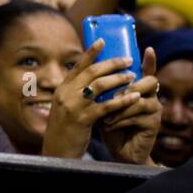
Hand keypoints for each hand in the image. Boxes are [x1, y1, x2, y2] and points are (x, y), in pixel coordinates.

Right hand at [41, 40, 142, 159]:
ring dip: (118, 79)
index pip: (78, 66)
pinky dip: (122, 100)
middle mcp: (66, 94)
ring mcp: (73, 106)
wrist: (57, 152)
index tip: (103, 40)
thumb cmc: (66, 131)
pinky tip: (134, 97)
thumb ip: (77, 94)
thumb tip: (96, 81)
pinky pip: (106, 106)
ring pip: (99, 85)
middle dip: (112, 63)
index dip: (91, 52)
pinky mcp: (83, 119)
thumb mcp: (66, 108)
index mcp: (62, 89)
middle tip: (128, 60)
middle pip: (91, 72)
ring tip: (132, 77)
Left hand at [100, 47, 160, 165]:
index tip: (148, 48)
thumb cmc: (110, 125)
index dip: (149, 60)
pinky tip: (108, 125)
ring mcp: (154, 110)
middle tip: (111, 96)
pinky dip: (119, 120)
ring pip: (140, 99)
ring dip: (119, 107)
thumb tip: (88, 72)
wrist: (118, 151)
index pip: (146, 70)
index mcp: (139, 89)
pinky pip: (137, 116)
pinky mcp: (153, 124)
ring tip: (104, 117)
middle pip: (149, 81)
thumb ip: (103, 90)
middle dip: (129, 86)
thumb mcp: (104, 105)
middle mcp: (151, 96)